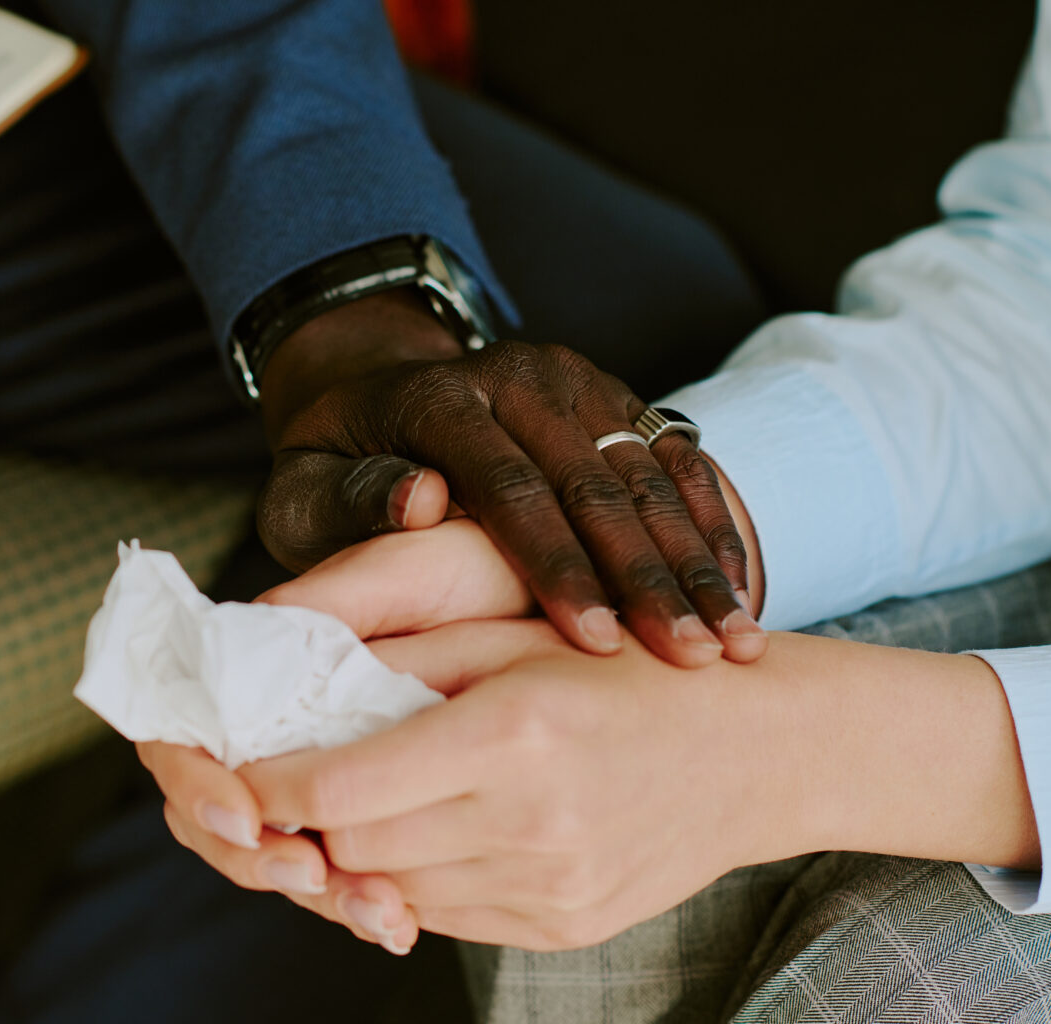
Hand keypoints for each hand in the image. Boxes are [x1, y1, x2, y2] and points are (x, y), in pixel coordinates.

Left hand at [145, 525, 1036, 954]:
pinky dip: (416, 877)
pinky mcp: (563, 927)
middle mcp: (531, 822)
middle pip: (351, 852)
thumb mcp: (517, 629)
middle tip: (290, 776)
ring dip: (356, 852)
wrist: (762, 751)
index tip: (238, 762)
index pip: (338, 792)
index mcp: (513, 732)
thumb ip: (399, 659)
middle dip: (302, 820)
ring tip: (368, 796)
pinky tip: (438, 826)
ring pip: (389, 892)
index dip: (267, 784)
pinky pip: (444, 917)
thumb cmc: (629, 664)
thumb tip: (284, 680)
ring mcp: (550, 888)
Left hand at [255, 291, 763, 666]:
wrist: (377, 391)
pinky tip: (743, 591)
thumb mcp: (307, 490)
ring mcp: (578, 379)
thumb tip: (421, 499)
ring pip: (650, 474)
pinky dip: (714, 525)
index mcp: (441, 397)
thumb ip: (353, 502)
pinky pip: (679, 460)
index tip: (594, 642)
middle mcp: (520, 376)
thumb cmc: (336, 471)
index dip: (554, 566)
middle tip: (693, 658)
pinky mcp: (618, 395)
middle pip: (595, 482)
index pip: (509, 486)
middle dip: (649, 577)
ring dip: (696, 561)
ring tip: (735, 642)